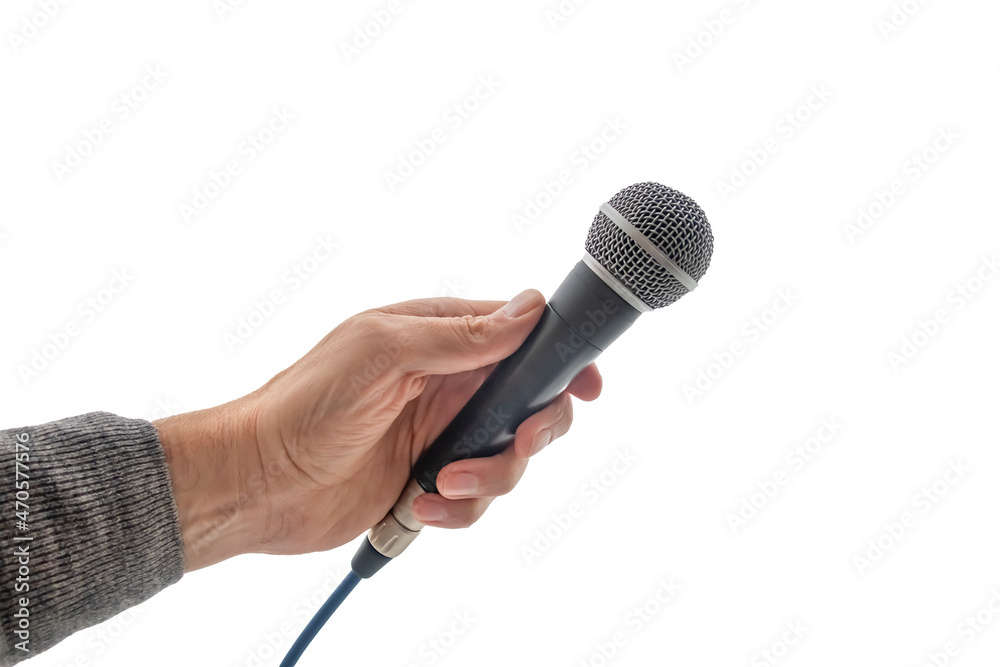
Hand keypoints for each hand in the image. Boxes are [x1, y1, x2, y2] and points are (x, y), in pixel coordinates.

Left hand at [155, 290, 601, 570]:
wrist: (257, 482)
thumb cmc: (303, 404)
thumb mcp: (380, 353)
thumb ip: (457, 336)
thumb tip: (528, 308)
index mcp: (439, 337)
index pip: (521, 335)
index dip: (561, 357)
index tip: (586, 384)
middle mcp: (448, 383)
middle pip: (531, 401)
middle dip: (534, 429)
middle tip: (518, 443)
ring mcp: (442, 434)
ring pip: (511, 456)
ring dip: (491, 476)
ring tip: (443, 483)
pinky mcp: (432, 482)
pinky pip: (477, 499)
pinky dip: (460, 509)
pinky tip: (423, 505)